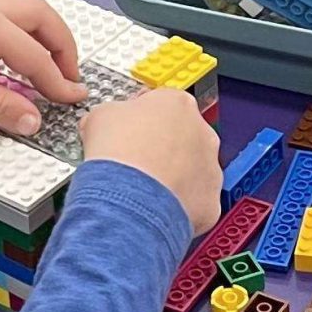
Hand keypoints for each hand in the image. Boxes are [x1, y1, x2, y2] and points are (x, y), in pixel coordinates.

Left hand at [0, 0, 85, 134]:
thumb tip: (35, 121)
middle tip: (69, 77)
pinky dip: (17, 21)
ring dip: (41, 29)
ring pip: (20, 5)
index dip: (59, 82)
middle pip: (41, 17)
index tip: (75, 101)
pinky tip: (6, 39)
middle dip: (62, 47)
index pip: (37, 56)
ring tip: (46, 56)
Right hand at [80, 90, 220, 237]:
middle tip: (137, 162)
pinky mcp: (210, 200)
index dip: (143, 118)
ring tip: (144, 188)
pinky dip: (178, 206)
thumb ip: (113, 113)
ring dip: (173, 177)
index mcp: (178, 104)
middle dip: (163, 148)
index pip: (163, 104)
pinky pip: (194, 201)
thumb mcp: (101, 115)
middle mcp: (202, 132)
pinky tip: (155, 207)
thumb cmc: (118, 154)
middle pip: (183, 137)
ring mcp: (210, 168)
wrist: (127, 196)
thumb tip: (108, 122)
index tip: (130, 129)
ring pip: (193, 171)